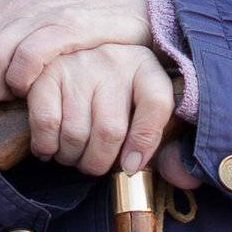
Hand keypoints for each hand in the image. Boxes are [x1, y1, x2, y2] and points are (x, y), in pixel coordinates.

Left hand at [0, 0, 150, 113]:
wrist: (136, 10)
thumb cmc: (83, 30)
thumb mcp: (35, 29)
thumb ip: (7, 44)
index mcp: (2, 4)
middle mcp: (14, 4)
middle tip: (1, 107)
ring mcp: (39, 12)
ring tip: (17, 102)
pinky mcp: (66, 24)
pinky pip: (26, 55)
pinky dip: (22, 79)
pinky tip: (34, 91)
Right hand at [24, 43, 177, 176]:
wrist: (69, 53)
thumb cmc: (115, 96)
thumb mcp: (144, 109)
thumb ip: (164, 143)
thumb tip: (184, 178)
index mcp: (145, 66)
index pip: (156, 103)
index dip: (145, 142)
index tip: (132, 166)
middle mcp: (114, 60)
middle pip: (111, 130)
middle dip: (99, 162)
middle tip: (93, 165)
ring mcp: (80, 64)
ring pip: (76, 132)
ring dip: (72, 158)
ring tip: (73, 155)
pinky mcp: (48, 74)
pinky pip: (46, 123)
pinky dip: (46, 146)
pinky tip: (50, 147)